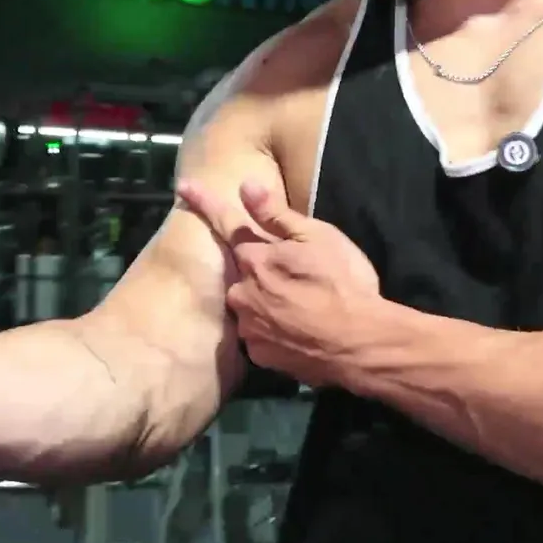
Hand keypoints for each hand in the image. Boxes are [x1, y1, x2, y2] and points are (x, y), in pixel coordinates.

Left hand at [178, 180, 379, 385]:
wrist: (360, 344)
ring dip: (269, 304)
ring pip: (251, 307)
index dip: (204, 202)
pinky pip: (262, 336)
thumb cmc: (343, 283)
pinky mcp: (261, 356)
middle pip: (243, 274)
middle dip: (261, 272)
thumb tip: (244, 185)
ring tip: (305, 309)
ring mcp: (249, 328)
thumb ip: (277, 215)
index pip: (226, 224)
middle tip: (297, 278)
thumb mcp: (317, 238)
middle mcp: (242, 293)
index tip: (182, 186)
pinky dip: (276, 332)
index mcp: (255, 259)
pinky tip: (301, 332)